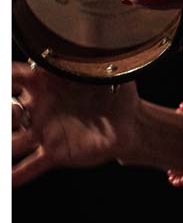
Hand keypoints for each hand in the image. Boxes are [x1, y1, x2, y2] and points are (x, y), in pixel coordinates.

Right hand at [12, 61, 141, 186]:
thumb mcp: (105, 69)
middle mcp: (40, 106)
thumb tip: (86, 42)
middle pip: (9, 109)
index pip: (18, 75)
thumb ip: (90, 59)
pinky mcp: (55, 152)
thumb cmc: (115, 91)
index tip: (5, 78)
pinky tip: (10, 180)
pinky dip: (18, 174)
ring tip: (5, 148)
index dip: (7, 76)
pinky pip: (32, 165)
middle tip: (14, 113)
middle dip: (5, 112)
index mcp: (48, 82)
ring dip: (7, 145)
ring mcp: (45, 131)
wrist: (130, 122)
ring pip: (14, 140)